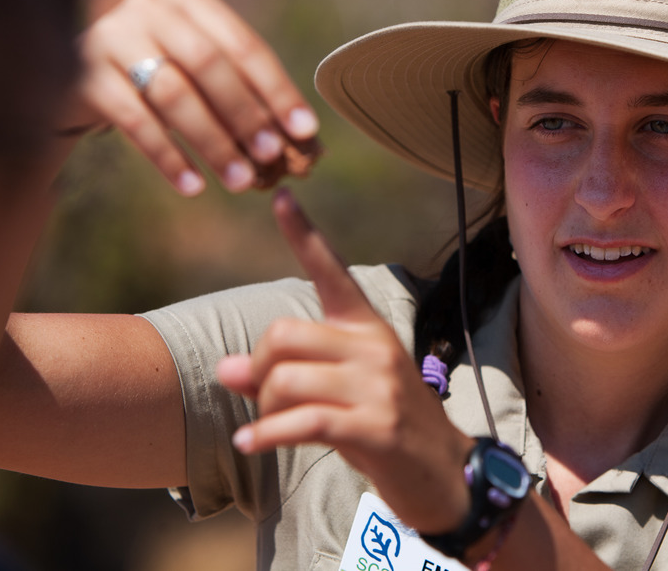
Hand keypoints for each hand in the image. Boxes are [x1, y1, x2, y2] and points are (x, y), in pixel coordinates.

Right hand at [70, 0, 321, 194]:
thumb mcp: (199, 74)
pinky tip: (193, 187)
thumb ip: (242, 94)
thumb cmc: (157, 78)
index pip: (244, 45)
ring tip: (239, 180)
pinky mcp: (85, 75)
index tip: (304, 130)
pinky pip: (135, 120)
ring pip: (173, 93)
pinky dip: (168, 157)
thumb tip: (302, 141)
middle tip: (271, 156)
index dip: (277, 89)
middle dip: (245, 113)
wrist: (71, 78)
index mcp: (190, 2)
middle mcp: (150, 8)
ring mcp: (113, 37)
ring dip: (212, 142)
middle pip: (208, 64)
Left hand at [217, 189, 472, 533]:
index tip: (280, 195)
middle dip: (258, 368)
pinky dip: (267, 433)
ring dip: (263, 408)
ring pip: (286, 379)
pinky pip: (303, 421)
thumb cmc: (381, 423)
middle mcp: (373, 345)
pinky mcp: (376, 426)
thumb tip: (224, 368)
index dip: (303, 234)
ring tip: (267, 426)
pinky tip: (249, 441)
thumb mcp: (336, 390)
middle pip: (283, 334)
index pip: (331, 271)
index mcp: (366, 325)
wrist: (442, 473)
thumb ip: (284, 372)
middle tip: (263, 397)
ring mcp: (378, 385)